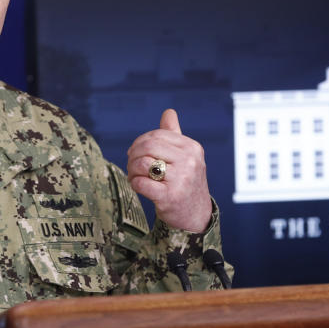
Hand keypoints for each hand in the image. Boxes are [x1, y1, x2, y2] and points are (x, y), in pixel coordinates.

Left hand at [127, 109, 210, 232]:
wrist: (196, 216)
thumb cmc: (186, 183)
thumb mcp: (186, 157)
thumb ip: (174, 135)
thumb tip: (169, 112)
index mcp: (192, 148)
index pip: (157, 135)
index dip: (140, 142)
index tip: (135, 153)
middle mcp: (189, 161)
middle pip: (148, 147)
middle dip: (133, 155)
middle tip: (132, 166)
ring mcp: (181, 179)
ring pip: (143, 163)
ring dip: (132, 170)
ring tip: (134, 177)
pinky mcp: (170, 197)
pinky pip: (141, 183)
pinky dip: (135, 184)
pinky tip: (138, 186)